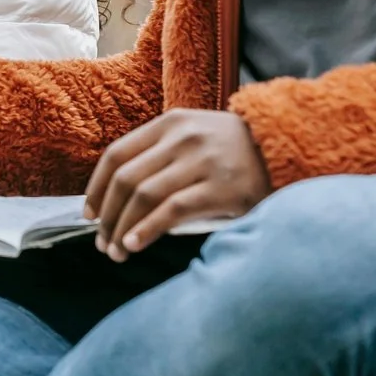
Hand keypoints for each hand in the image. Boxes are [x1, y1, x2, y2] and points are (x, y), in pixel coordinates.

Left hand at [85, 109, 269, 259]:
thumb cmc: (231, 152)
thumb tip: (114, 199)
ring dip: (122, 228)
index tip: (89, 214)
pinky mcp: (220, 188)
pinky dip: (147, 230)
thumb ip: (159, 155)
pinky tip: (135, 245)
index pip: (116, 155)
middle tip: (101, 242)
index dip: (96, 188)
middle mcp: (182, 138)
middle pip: (126, 179)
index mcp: (170, 123)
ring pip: (144, 196)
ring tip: (116, 251)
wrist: (286, 150)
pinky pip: (172, 211)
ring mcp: (202, 161)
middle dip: (107, 215)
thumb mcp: (193, 137)